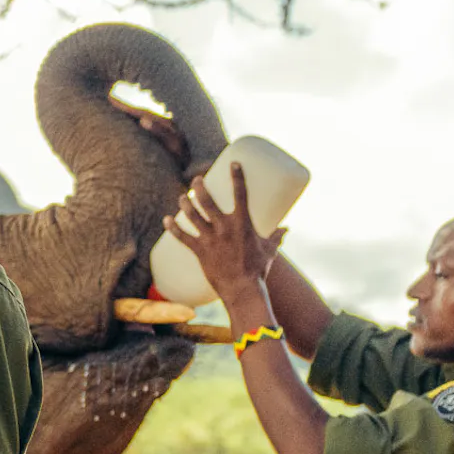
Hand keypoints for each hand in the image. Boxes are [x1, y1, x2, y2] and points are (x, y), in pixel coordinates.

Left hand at [166, 162, 285, 310]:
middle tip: (196, 179)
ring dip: (185, 204)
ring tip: (182, 198)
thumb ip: (276, 237)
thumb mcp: (270, 250)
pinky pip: (182, 237)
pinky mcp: (200, 251)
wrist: (242, 289)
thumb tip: (287, 229)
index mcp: (243, 223)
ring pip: (192, 216)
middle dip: (200, 187)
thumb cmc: (258, 269)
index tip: (233, 163)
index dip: (237, 176)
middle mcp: (224, 228)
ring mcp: (210, 239)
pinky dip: (173, 228)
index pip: (240, 193)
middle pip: (208, 201)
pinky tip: (166, 220)